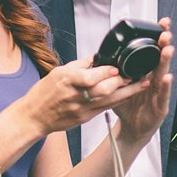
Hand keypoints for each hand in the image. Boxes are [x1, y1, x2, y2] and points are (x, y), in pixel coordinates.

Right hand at [21, 58, 146, 135]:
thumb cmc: (44, 93)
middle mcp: (75, 95)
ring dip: (127, 92)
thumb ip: (80, 65)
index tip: (117, 67)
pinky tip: (128, 94)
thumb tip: (98, 58)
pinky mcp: (85, 119)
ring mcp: (81, 109)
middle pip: (103, 90)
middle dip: (122, 82)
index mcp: (67, 80)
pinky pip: (105, 109)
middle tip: (137, 74)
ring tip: (142, 84)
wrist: (34, 117)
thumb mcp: (58, 71)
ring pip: (109, 101)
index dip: (106, 72)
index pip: (91, 76)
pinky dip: (118, 100)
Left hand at [111, 18, 173, 147]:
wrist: (133, 129)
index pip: (152, 52)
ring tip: (168, 49)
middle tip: (165, 32)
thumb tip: (103, 56)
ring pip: (163, 75)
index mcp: (146, 73)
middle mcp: (155, 81)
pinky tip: (167, 77)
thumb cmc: (128, 107)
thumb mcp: (119, 86)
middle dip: (164, 45)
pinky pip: (163, 96)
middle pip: (160, 60)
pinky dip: (165, 87)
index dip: (157, 38)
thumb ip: (117, 72)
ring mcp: (159, 93)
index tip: (162, 23)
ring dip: (166, 62)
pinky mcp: (161, 107)